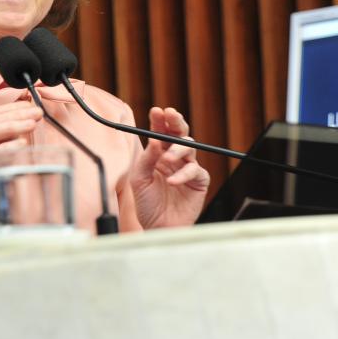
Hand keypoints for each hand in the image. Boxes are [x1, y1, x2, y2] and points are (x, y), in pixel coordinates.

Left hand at [130, 107, 209, 228]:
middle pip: (179, 133)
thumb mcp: (139, 180)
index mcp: (158, 155)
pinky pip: (195, 170)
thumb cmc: (147, 205)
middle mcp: (174, 158)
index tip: (157, 111)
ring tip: (167, 159)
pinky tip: (172, 182)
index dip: (159, 120)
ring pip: (190, 147)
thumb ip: (146, 159)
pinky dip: (183, 174)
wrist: (158, 228)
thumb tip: (154, 139)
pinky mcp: (198, 181)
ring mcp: (187, 168)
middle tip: (171, 115)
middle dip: (176, 121)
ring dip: (178, 149)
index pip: (160, 132)